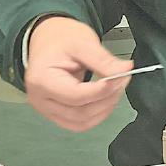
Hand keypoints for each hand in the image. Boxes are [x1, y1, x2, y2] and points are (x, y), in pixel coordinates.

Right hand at [25, 16, 132, 131]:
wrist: (50, 41)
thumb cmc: (60, 41)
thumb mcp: (82, 42)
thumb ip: (103, 60)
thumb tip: (124, 70)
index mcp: (41, 80)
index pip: (76, 95)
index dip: (102, 90)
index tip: (120, 77)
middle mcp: (40, 99)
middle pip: (80, 113)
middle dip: (107, 98)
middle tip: (122, 80)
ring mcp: (47, 109)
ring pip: (82, 123)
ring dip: (105, 108)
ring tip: (115, 88)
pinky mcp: (56, 114)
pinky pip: (79, 124)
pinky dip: (97, 115)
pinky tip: (106, 99)